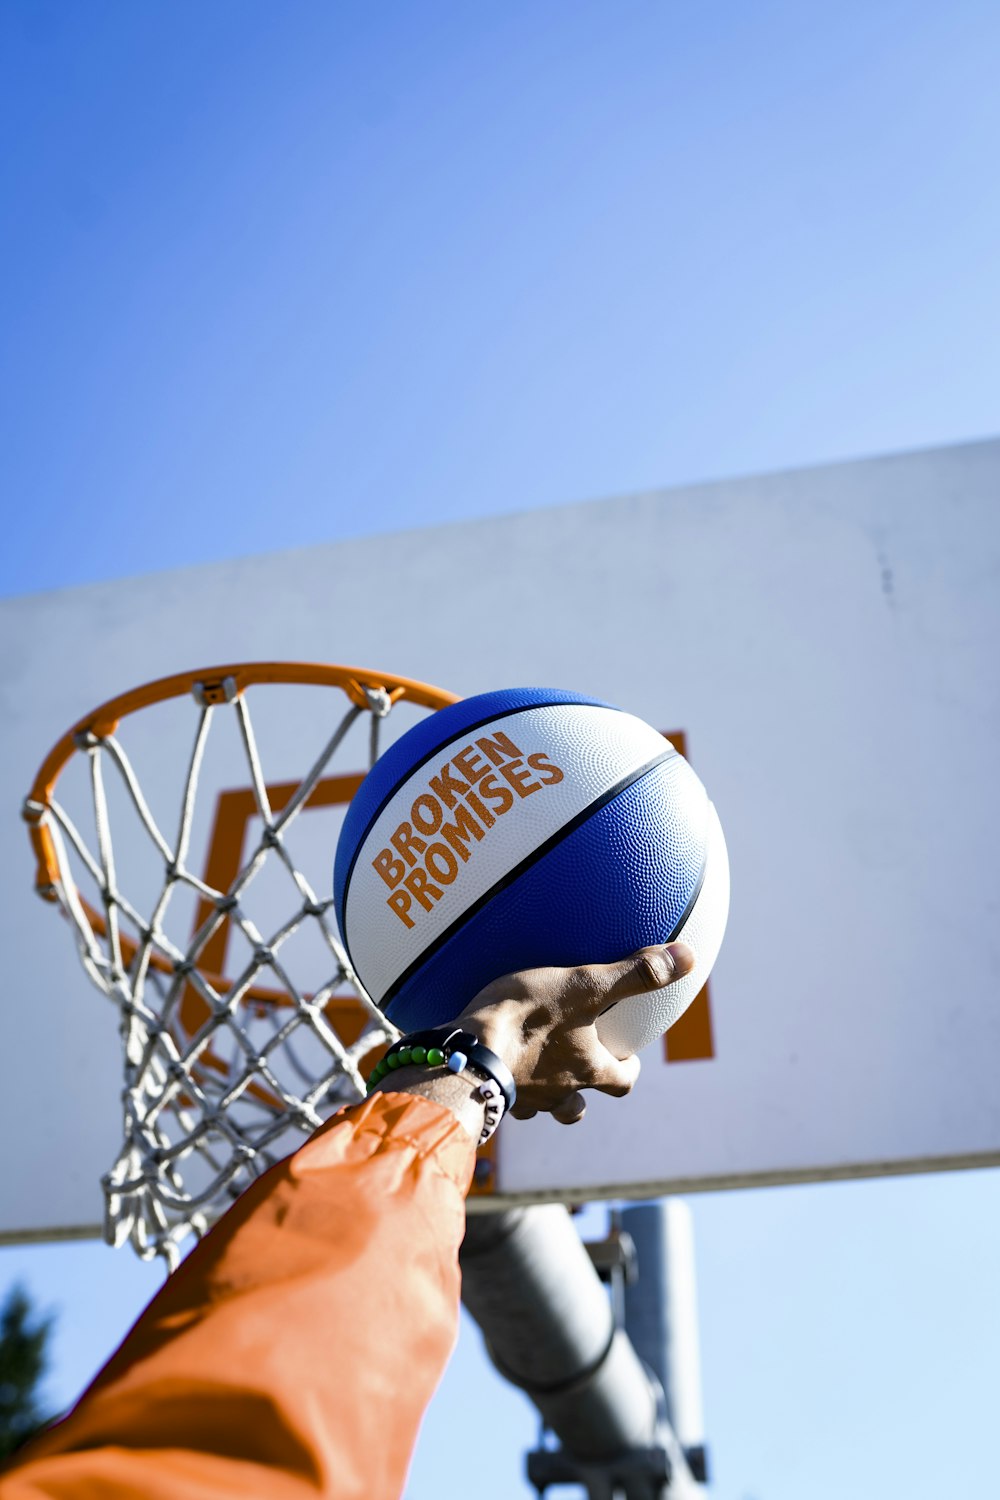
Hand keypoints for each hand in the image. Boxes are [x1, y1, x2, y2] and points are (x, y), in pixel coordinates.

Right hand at [457, 941, 695, 1125]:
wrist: (467, 1051)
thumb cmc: (527, 1019)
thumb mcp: (584, 986)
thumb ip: (633, 974)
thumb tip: (684, 957)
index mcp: (588, 1070)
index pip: (622, 1083)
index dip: (628, 1072)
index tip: (628, 1059)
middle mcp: (559, 1093)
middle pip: (578, 1108)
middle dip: (583, 1092)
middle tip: (578, 1066)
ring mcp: (522, 1100)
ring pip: (540, 1109)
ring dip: (544, 1096)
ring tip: (535, 1072)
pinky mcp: (486, 1094)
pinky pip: (502, 1097)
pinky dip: (505, 1085)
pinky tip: (495, 1064)